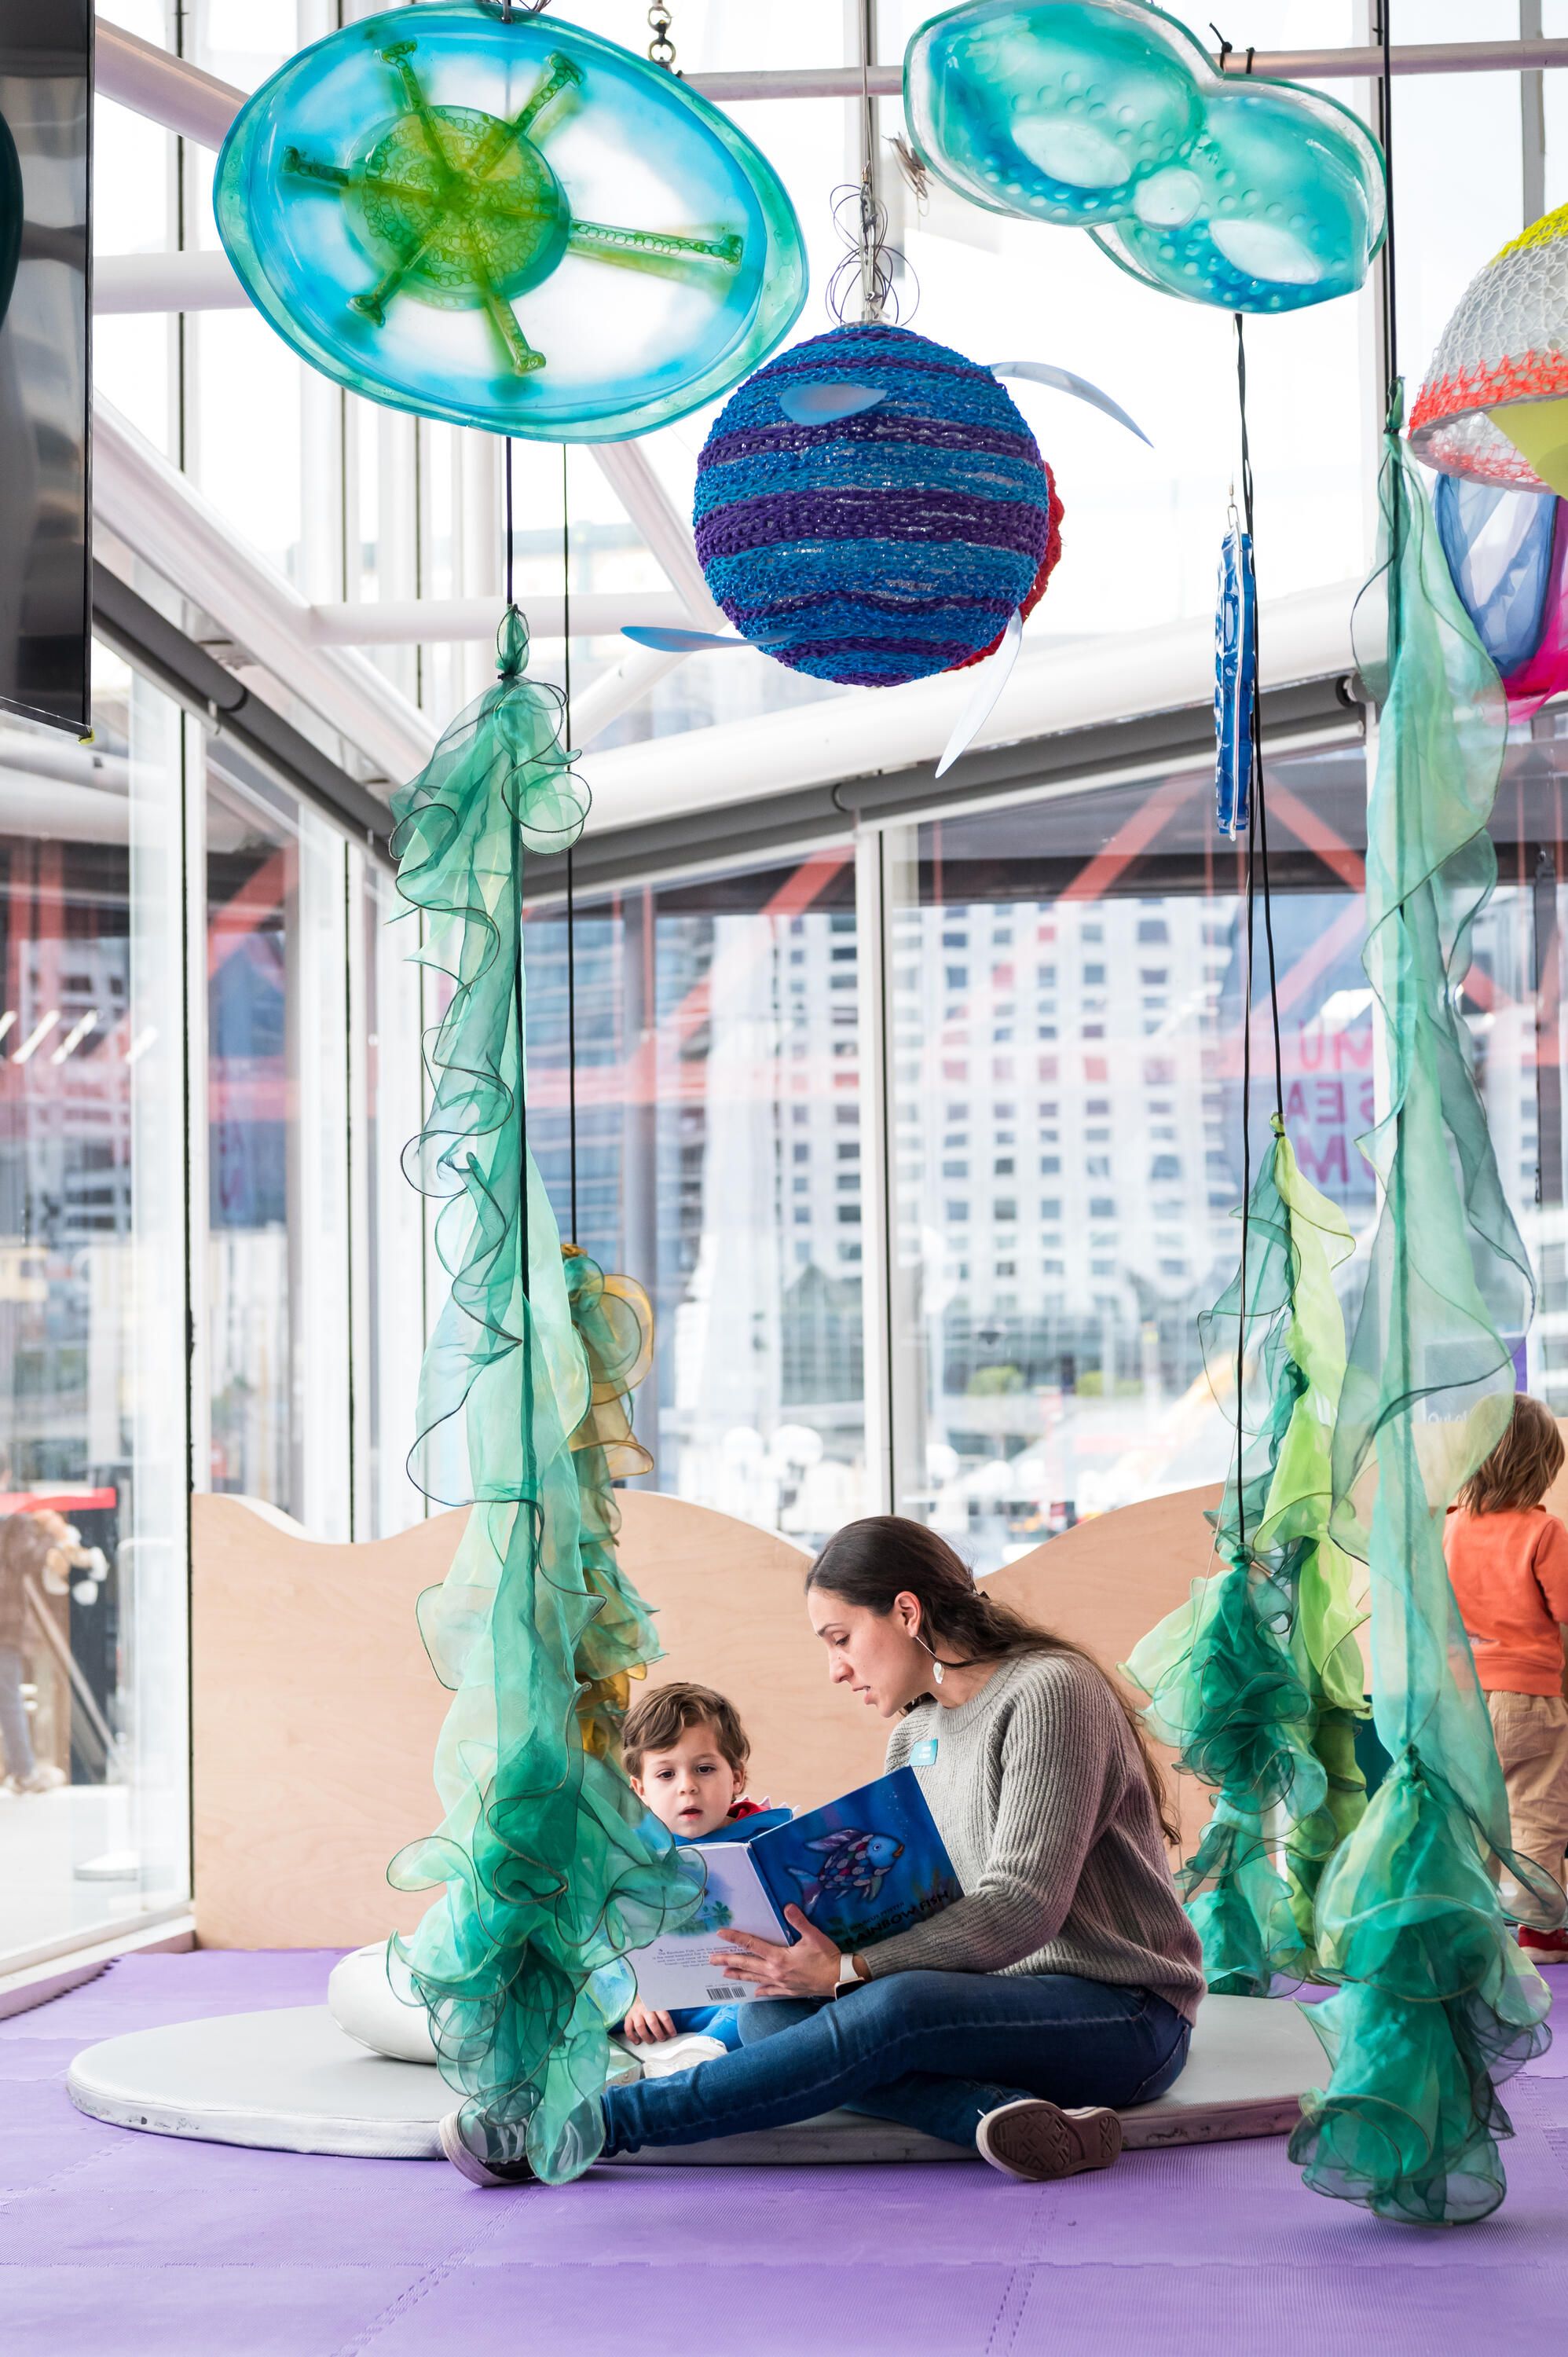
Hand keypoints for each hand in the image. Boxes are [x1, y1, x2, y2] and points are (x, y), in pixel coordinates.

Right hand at [621, 1999, 676, 2044]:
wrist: (635, 1993)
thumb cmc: (649, 2000)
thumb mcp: (659, 2004)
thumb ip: (663, 2016)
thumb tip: (667, 2030)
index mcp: (655, 2004)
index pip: (664, 2017)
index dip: (670, 2027)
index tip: (673, 2034)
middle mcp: (645, 2008)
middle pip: (652, 2023)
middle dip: (658, 2033)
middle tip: (662, 2039)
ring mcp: (636, 2013)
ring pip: (640, 2027)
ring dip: (646, 2036)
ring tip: (651, 2040)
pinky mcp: (628, 2017)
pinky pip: (628, 2028)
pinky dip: (632, 2037)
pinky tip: (637, 2041)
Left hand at [712, 1906, 842, 1998]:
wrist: (838, 1979)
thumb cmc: (826, 1957)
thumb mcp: (813, 1936)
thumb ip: (799, 1921)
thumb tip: (787, 1906)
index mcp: (779, 1957)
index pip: (752, 1945)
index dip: (735, 1938)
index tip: (721, 1934)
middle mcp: (775, 1971)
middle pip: (747, 1964)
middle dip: (728, 1960)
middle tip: (711, 1959)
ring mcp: (781, 1983)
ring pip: (754, 1978)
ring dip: (739, 1975)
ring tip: (725, 1973)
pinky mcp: (788, 1991)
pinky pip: (770, 1991)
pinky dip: (761, 1991)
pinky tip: (754, 1992)